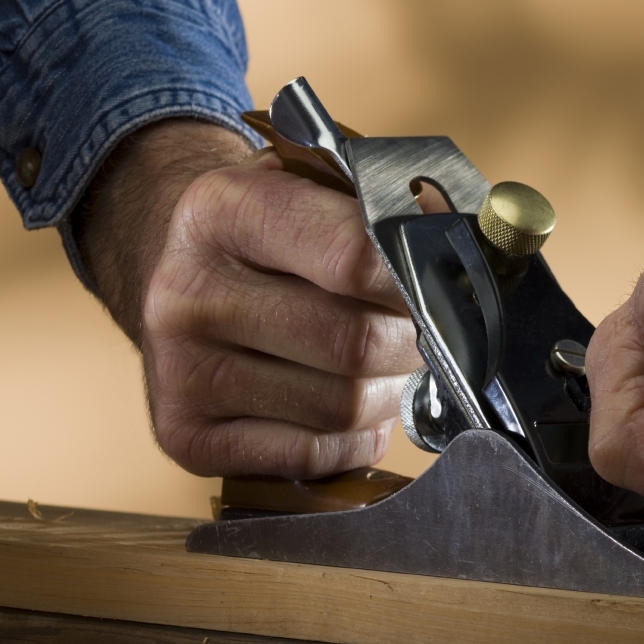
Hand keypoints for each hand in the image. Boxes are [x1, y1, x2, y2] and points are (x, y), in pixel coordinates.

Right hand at [73, 120, 419, 476]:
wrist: (186, 277)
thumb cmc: (276, 236)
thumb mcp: (318, 188)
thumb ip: (390, 208)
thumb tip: (461, 244)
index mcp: (225, 210)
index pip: (355, 258)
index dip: (420, 280)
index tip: (452, 289)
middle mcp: (188, 292)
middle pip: (356, 343)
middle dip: (412, 344)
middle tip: (425, 332)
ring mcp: (181, 371)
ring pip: (344, 406)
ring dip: (387, 393)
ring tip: (382, 365)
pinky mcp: (187, 438)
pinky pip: (316, 455)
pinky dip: (354, 438)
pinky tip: (347, 405)